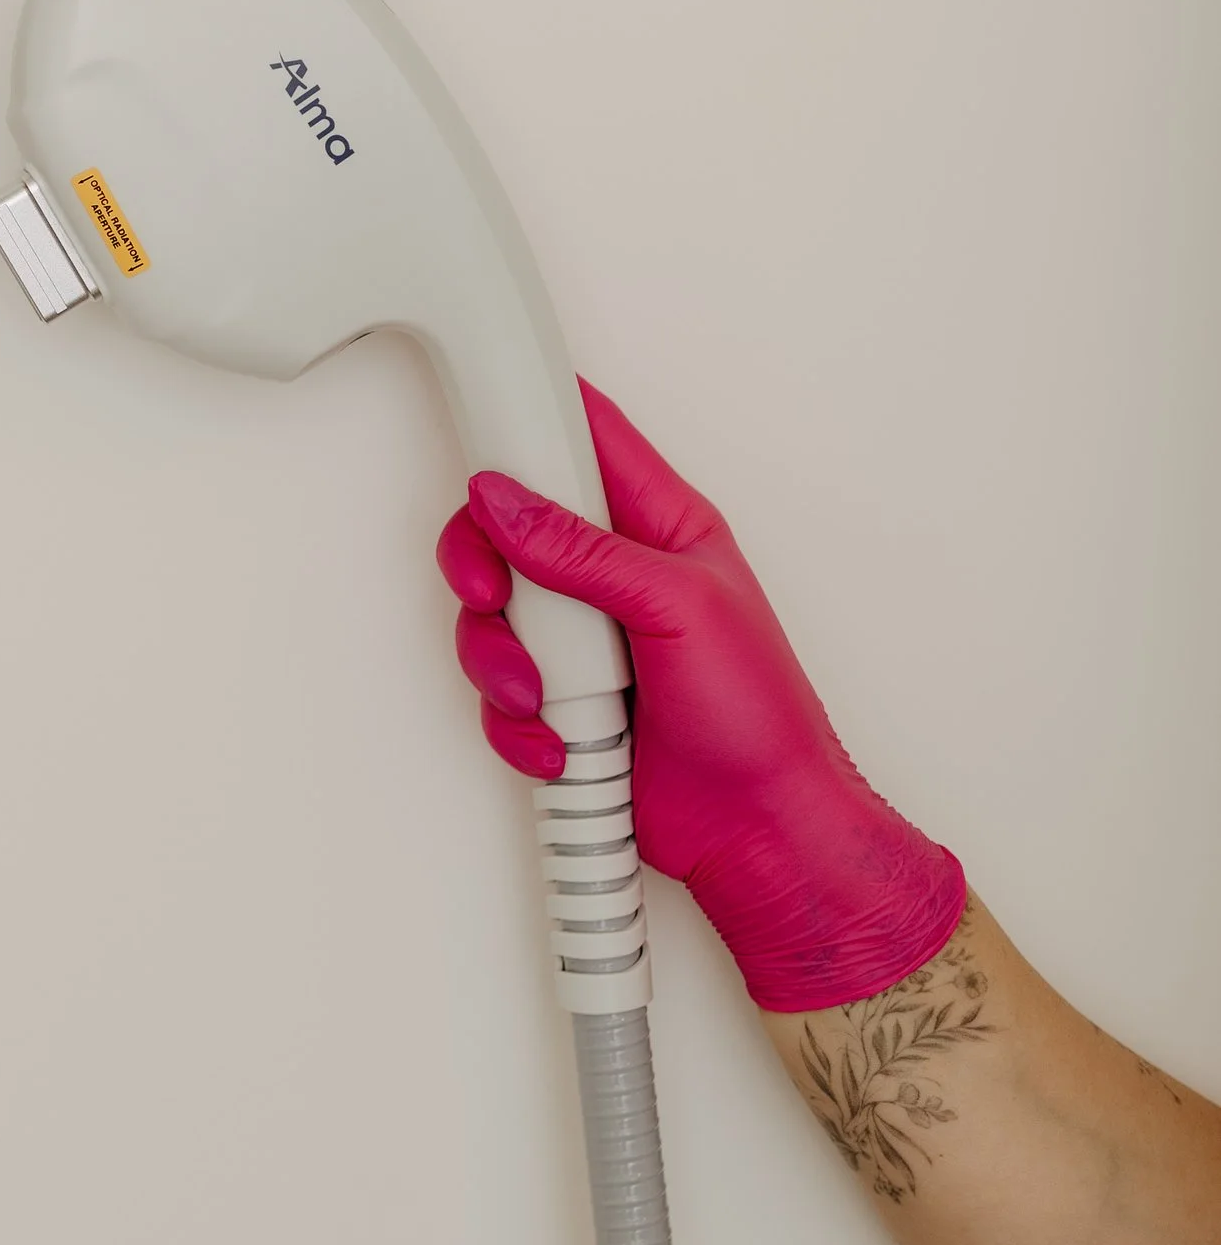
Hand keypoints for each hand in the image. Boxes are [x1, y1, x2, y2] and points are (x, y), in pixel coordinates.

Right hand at [435, 383, 964, 1012]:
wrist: (761, 833)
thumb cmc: (760, 718)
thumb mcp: (678, 609)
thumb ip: (582, 551)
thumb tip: (505, 500)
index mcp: (658, 524)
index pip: (587, 434)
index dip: (533, 411)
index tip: (484, 412)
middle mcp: (611, 573)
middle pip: (506, 525)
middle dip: (484, 565)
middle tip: (496, 595)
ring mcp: (582, 638)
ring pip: (491, 615)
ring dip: (504, 663)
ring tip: (553, 699)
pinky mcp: (560, 701)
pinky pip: (495, 690)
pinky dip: (517, 723)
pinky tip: (564, 742)